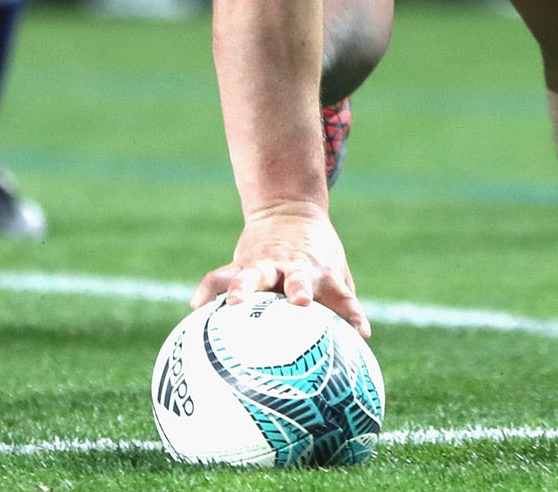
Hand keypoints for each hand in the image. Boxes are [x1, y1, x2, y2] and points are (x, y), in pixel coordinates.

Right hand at [192, 203, 368, 339]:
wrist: (288, 207)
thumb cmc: (318, 255)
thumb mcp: (337, 273)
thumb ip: (343, 307)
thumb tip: (355, 349)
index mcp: (322, 273)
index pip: (341, 294)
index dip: (352, 312)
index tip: (361, 331)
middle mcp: (294, 267)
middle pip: (297, 279)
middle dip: (298, 289)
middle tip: (299, 302)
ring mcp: (266, 263)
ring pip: (253, 275)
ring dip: (245, 288)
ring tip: (235, 303)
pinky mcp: (242, 263)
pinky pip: (221, 277)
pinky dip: (208, 290)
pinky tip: (197, 306)